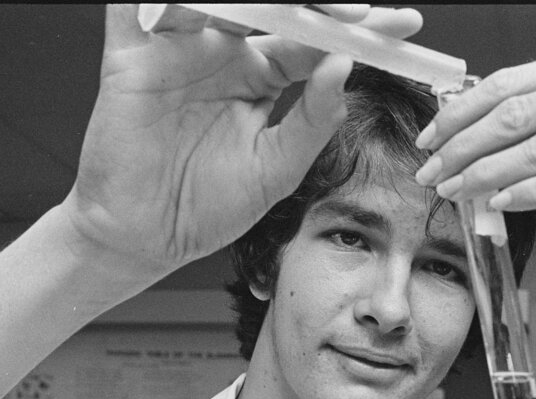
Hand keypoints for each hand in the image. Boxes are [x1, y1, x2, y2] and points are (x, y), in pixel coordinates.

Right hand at [64, 4, 422, 275]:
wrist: (148, 237)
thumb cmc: (209, 208)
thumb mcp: (277, 170)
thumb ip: (312, 121)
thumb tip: (345, 69)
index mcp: (260, 78)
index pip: (313, 42)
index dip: (355, 30)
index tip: (403, 26)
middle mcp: (223, 53)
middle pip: (276, 7)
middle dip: (322, 5)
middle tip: (361, 14)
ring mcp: (180, 48)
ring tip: (308, 12)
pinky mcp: (132, 54)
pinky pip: (141, 6)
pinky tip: (209, 0)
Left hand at [415, 43, 535, 248]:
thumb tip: (489, 137)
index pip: (511, 81)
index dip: (461, 111)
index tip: (429, 137)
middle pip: (514, 111)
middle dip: (460, 144)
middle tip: (429, 172)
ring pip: (535, 146)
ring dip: (483, 173)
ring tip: (454, 192)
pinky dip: (528, 192)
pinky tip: (499, 203)